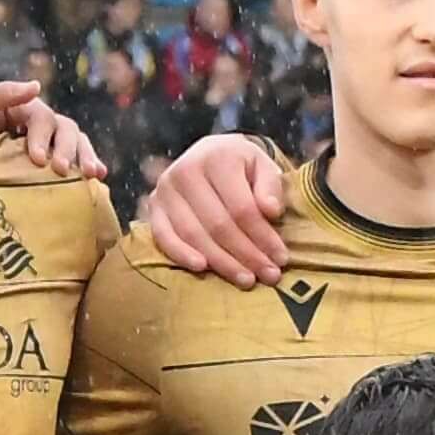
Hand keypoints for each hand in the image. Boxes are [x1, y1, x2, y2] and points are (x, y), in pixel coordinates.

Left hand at [0, 77, 105, 182]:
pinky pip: (77, 159)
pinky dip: (91, 164)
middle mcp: (40, 123)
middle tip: (61, 170)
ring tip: (90, 175)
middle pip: (65, 128)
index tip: (38, 159)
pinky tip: (100, 177)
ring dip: (85, 156)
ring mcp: (48, 141)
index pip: (41, 118)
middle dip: (67, 149)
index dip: (42, 137)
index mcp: (21, 108)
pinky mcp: (51, 161)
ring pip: (76, 141)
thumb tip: (36, 87)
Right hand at [141, 131, 294, 283]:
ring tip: (246, 280)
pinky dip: (181, 255)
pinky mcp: (154, 207)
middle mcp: (186, 170)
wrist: (209, 154)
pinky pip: (163, 237)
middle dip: (246, 255)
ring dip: (221, 262)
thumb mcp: (263, 165)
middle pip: (219, 225)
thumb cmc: (240, 165)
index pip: (242, 208)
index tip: (281, 258)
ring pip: (194, 235)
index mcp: (217, 157)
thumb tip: (271, 211)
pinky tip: (202, 269)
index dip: (263, 237)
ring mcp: (166, 190)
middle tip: (269, 275)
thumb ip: (270, 186)